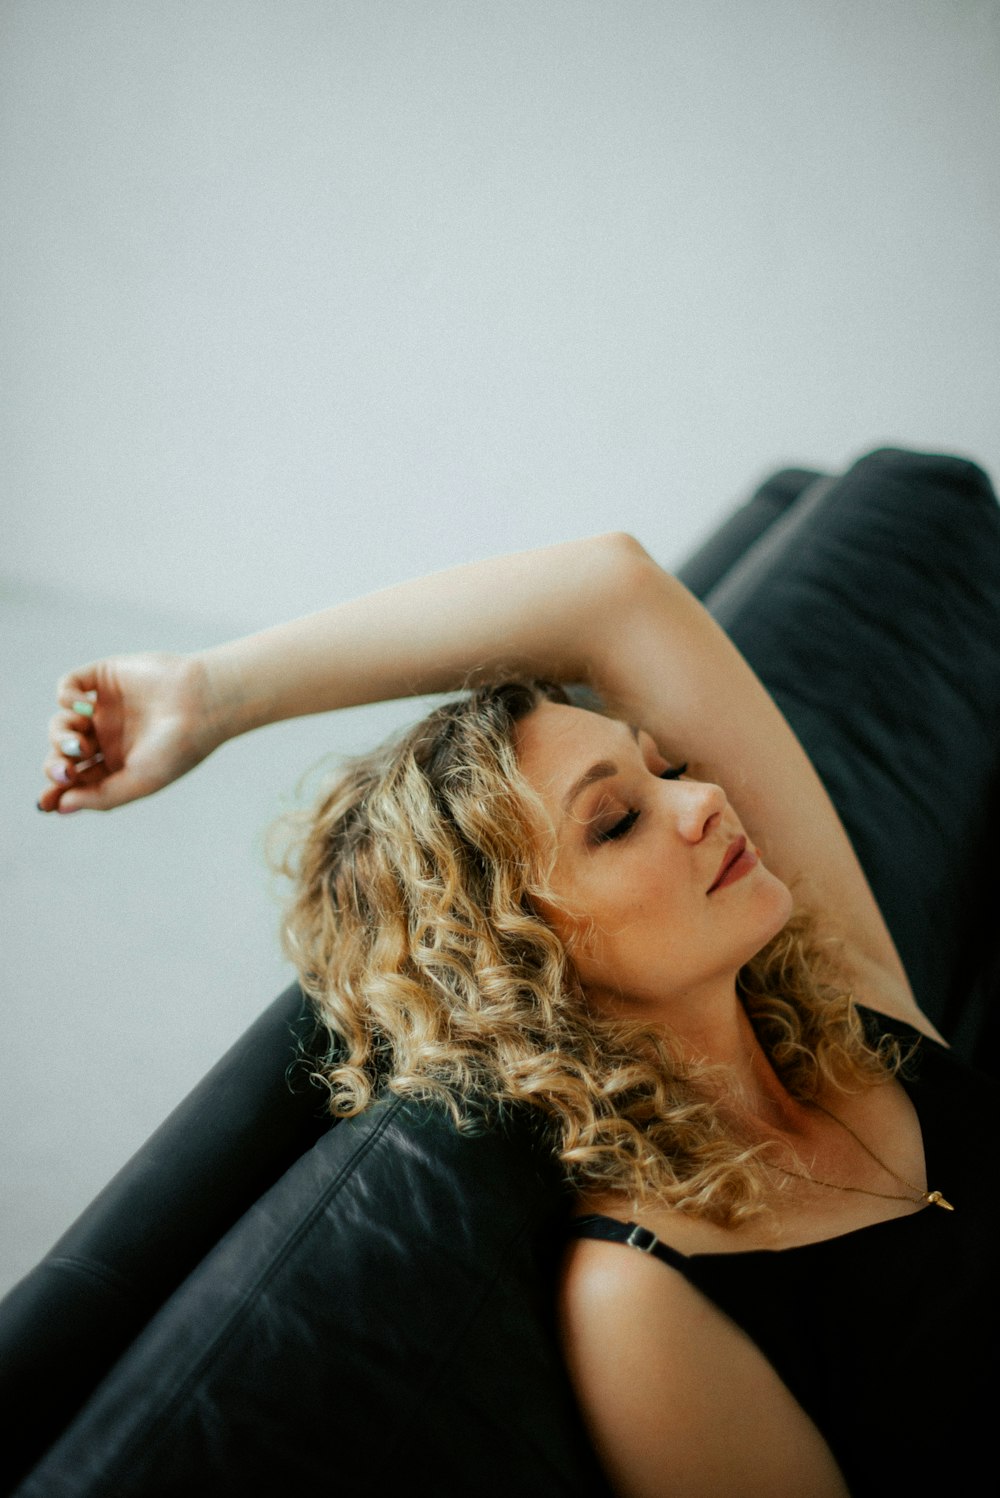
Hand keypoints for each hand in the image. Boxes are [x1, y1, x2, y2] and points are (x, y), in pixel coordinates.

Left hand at [39, 653, 222, 812]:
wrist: (204, 703)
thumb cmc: (179, 748)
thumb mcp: (140, 781)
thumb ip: (100, 797)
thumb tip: (58, 807)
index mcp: (117, 763)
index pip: (77, 778)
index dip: (57, 790)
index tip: (45, 801)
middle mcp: (107, 735)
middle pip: (63, 752)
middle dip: (57, 764)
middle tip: (64, 770)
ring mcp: (104, 706)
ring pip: (62, 722)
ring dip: (61, 735)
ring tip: (81, 742)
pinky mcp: (104, 677)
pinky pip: (69, 686)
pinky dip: (66, 698)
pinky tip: (82, 708)